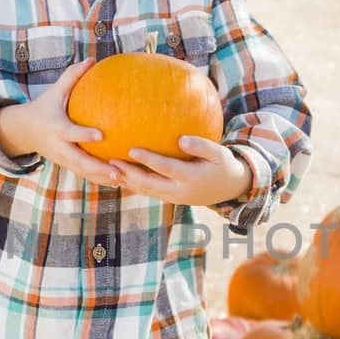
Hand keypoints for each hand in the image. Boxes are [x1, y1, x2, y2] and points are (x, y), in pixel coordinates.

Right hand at [0, 59, 123, 188]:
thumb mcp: (54, 91)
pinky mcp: (67, 165)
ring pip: (83, 172)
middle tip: (117, 171)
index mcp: (56, 128)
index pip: (71, 133)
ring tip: (124, 180)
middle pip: (78, 161)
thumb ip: (72, 76)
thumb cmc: (44, 107)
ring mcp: (63, 159)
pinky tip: (120, 182)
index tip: (101, 135)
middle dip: (97, 168)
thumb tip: (92, 59)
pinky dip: (100, 180)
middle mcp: (59, 147)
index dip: (84, 135)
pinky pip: (85, 175)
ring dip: (102, 178)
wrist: (23, 131)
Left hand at [108, 136, 252, 205]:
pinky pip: (149, 192)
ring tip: (109, 169)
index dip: (148, 159)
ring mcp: (174, 198)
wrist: (230, 189)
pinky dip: (134, 185)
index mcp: (191, 178)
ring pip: (146, 191)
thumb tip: (181, 140)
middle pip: (149, 183)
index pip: (165, 168)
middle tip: (110, 161)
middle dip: (129, 173)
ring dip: (127, 181)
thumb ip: (201, 146)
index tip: (131, 148)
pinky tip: (121, 175)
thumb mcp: (220, 153)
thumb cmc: (224, 165)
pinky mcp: (171, 199)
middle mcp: (180, 191)